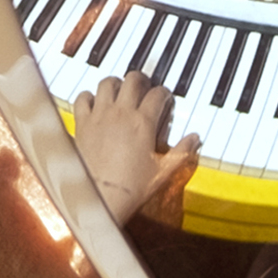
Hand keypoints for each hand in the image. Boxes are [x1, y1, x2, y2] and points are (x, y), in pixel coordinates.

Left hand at [73, 72, 200, 225]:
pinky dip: (89, 96)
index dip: (164, 93)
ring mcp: (99, 116)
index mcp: (143, 123)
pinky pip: (83, 98)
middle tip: (145, 87)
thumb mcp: (162, 172)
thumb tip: (195, 139)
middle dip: (142, 80)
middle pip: (133, 79)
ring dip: (116, 83)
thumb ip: (181, 152)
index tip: (165, 98)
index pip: (158, 94)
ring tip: (120, 89)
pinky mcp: (82, 124)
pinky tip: (94, 102)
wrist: (98, 197)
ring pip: (107, 82)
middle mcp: (121, 114)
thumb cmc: (130, 188)